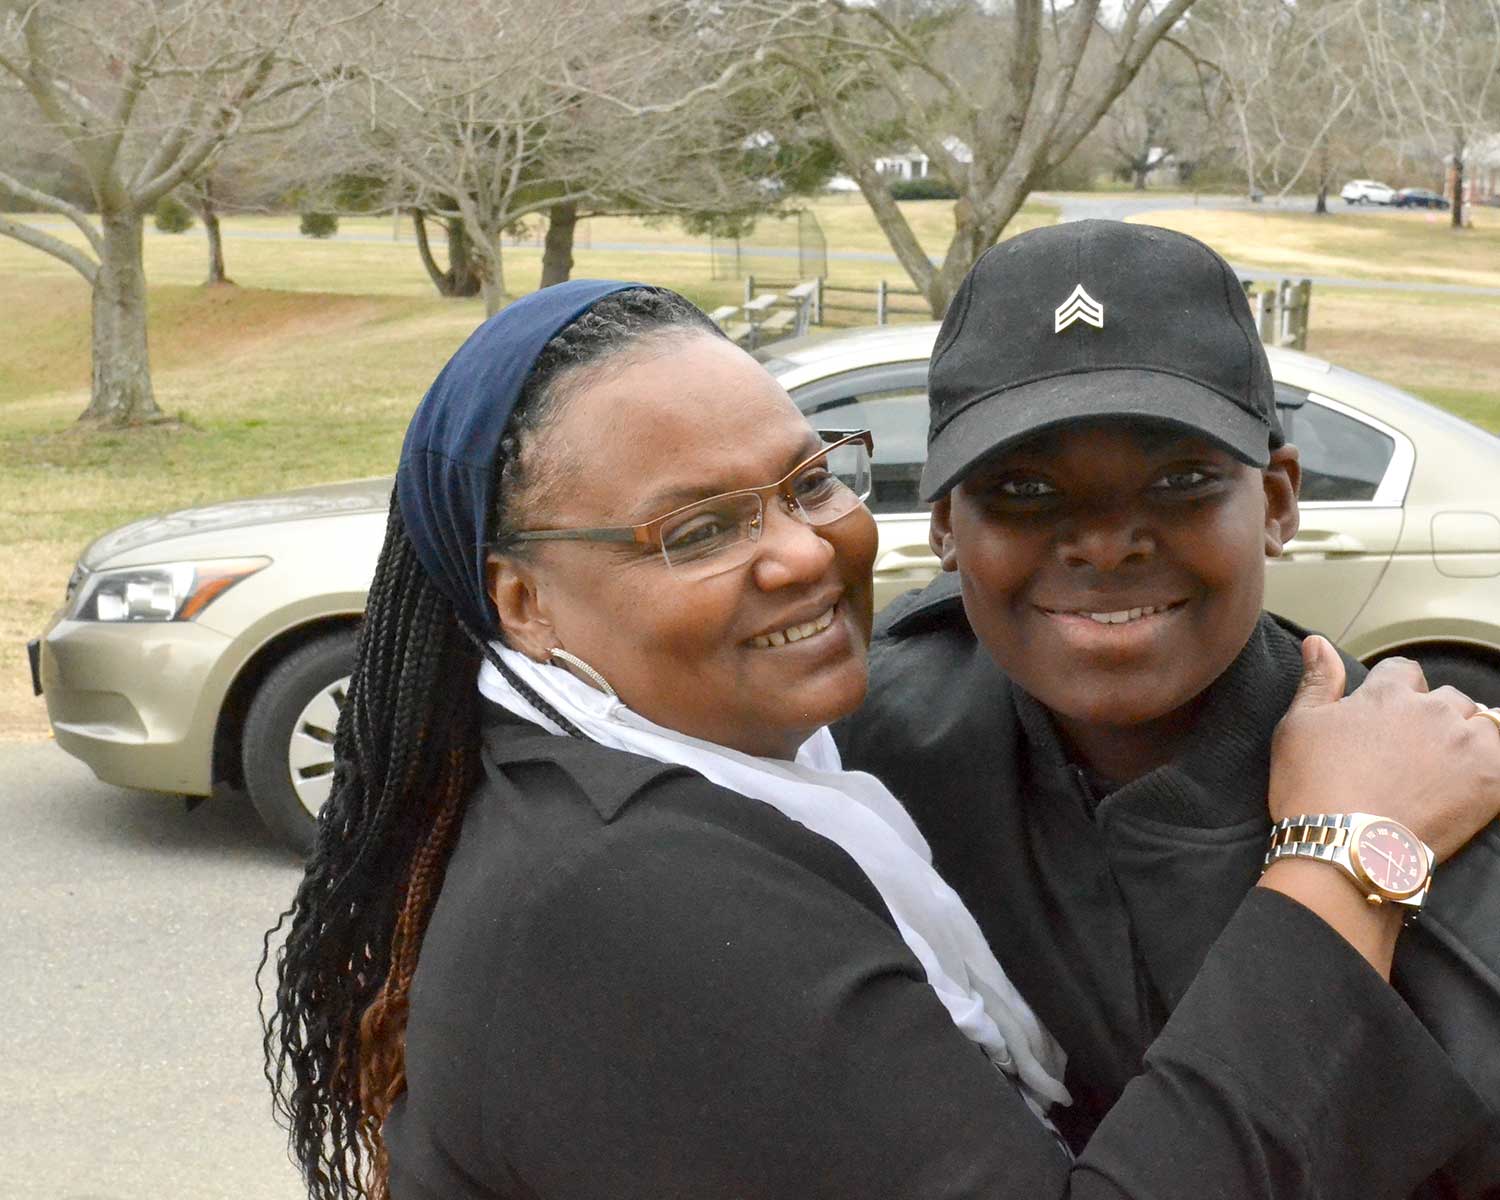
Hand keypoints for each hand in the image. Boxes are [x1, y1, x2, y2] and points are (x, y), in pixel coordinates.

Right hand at [1269, 636, 1499, 863]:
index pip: (1403, 671)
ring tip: (1443, 768)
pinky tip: (1473, 778)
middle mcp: (1431, 711)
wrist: (1346, 850)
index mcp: (1386, 694)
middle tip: (1411, 752)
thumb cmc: (1313, 789)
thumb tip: (1318, 641)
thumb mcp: (1298, 728)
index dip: (1394, 692)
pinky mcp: (1490, 781)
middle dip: (1432, 716)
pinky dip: (1490, 760)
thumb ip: (1317, 681)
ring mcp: (1464, 745)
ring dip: (1465, 736)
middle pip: (1446, 698)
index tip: (1384, 717)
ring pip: (1480, 722)